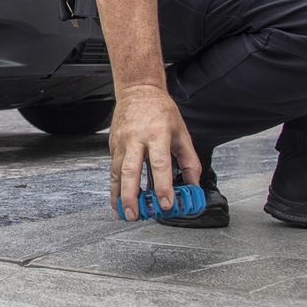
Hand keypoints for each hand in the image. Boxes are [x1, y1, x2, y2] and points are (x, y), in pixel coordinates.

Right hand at [109, 85, 200, 220]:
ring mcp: (122, 142)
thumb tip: (193, 183)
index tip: (166, 203)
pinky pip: (112, 170)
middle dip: (132, 196)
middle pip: (130, 171)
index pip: (159, 164)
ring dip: (119, 195)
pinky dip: (114, 187)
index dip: (162, 186)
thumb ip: (189, 160)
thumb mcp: (181, 132)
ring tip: (124, 214)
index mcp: (157, 134)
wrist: (138, 90)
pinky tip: (117, 201)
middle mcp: (136, 139)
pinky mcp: (113, 145)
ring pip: (117, 173)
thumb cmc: (160, 110)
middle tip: (136, 215)